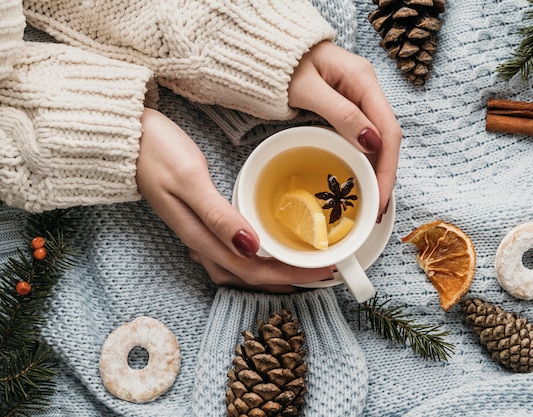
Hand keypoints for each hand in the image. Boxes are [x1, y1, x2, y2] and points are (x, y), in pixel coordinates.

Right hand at [136, 108, 333, 291]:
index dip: (290, 275)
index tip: (323, 271)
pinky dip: (253, 260)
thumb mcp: (189, 178)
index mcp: (200, 235)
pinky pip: (229, 254)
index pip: (252, 270)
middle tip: (322, 274)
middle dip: (286, 280)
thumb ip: (218, 216)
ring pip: (237, 269)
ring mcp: (195, 233)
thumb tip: (251, 249)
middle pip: (247, 276)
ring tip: (299, 271)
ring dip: (269, 275)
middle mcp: (199, 241)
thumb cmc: (154, 151)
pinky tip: (264, 252)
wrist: (123, 136)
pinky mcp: (195, 221)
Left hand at [288, 41, 401, 220]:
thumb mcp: (307, 89)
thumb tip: (372, 143)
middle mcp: (366, 89)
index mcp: (363, 80)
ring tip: (372, 201)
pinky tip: (361, 180)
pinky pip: (362, 137)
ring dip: (377, 172)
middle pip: (387, 139)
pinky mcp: (346, 107)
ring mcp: (358, 98)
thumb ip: (340, 114)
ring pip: (376, 140)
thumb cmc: (282, 63)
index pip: (387, 131)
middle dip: (385, 176)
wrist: (266, 46)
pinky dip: (364, 161)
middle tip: (378, 209)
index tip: (381, 197)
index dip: (387, 168)